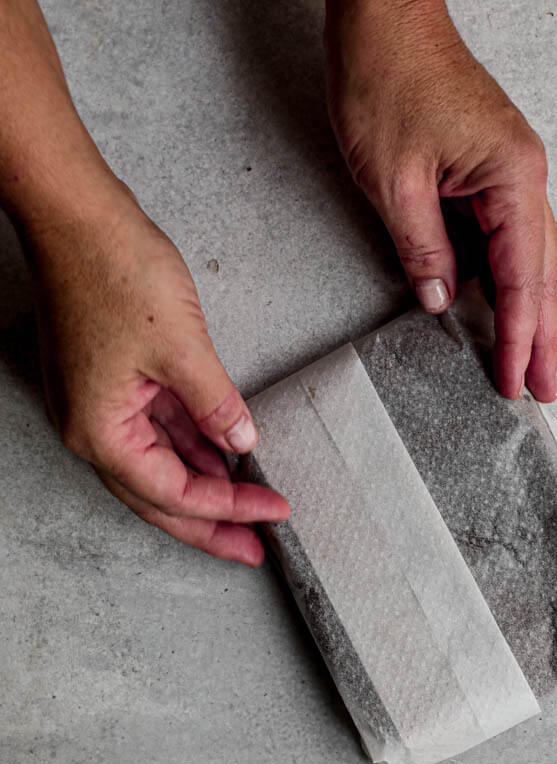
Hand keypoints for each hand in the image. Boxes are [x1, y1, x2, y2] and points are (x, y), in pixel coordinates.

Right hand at [25, 178, 287, 565]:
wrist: (76, 214)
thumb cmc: (113, 270)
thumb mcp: (181, 346)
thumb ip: (216, 405)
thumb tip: (242, 444)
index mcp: (101, 431)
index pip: (173, 493)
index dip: (227, 508)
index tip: (273, 510)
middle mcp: (93, 428)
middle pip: (159, 497)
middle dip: (211, 525)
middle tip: (255, 549)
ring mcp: (99, 406)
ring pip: (159, 466)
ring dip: (204, 487)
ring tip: (249, 506)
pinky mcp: (112, 382)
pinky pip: (157, 431)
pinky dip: (192, 446)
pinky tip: (224, 456)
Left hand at [325, 0, 556, 401]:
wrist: (384, 17)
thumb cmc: (387, 80)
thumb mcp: (394, 182)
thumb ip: (423, 250)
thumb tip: (441, 300)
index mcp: (513, 178)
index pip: (523, 279)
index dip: (520, 337)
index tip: (516, 382)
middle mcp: (525, 175)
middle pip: (541, 273)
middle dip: (544, 335)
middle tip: (544, 390)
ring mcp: (511, 170)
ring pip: (528, 257)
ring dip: (531, 311)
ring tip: (532, 362)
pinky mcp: (490, 167)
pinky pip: (504, 235)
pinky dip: (506, 277)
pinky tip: (502, 309)